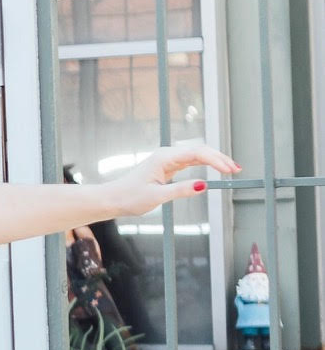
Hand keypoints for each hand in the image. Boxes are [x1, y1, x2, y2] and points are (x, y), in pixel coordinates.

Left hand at [98, 143, 238, 220]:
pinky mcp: (167, 167)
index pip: (196, 153)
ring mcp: (167, 160)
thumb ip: (180, 190)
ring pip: (196, 155)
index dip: (216, 160)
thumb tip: (204, 185)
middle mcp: (167, 155)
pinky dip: (205, 165)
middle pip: (199, 151)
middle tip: (237, 169)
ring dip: (214, 160)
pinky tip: (216, 169)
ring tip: (232, 168)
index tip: (230, 170)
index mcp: (164, 158)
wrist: (112, 198)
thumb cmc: (130, 198)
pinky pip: (190, 162)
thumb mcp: (157, 197)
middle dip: (219, 158)